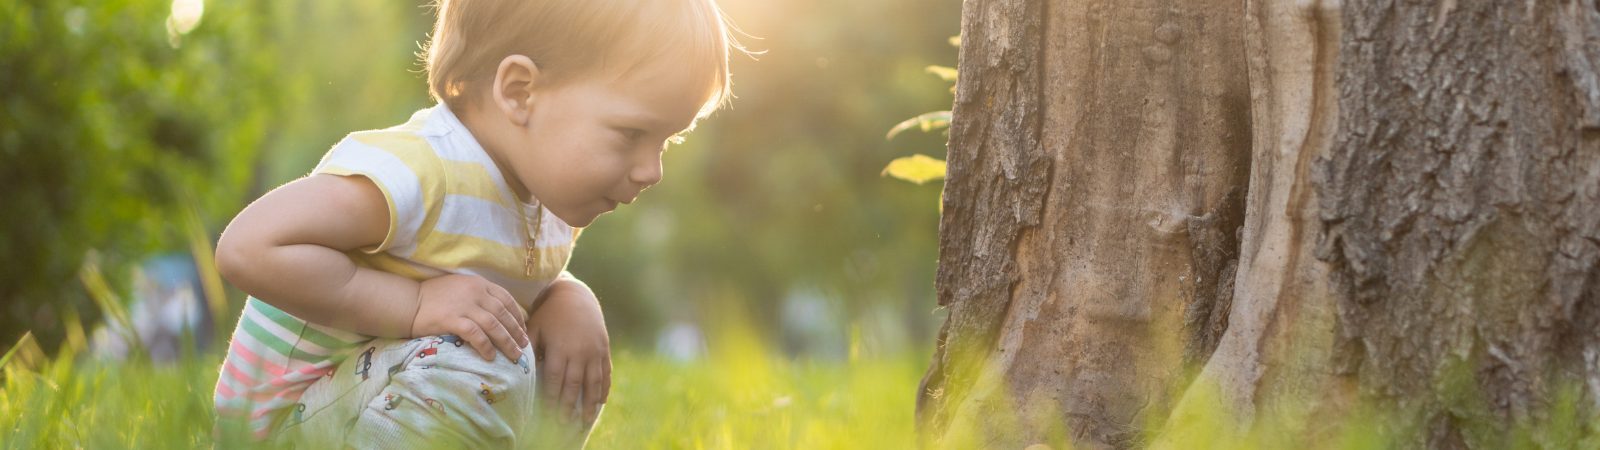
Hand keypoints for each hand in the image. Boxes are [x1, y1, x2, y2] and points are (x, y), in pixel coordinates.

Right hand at [411, 274, 529, 360]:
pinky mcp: (453, 319)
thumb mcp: (461, 289)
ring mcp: (464, 305)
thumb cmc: (434, 297)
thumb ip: (479, 296)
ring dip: (507, 342)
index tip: (523, 330)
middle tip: (524, 346)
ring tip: (514, 356)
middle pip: (503, 314)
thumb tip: (498, 314)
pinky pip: (476, 335)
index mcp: (479, 283)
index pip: (506, 299)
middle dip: (516, 332)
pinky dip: (486, 346)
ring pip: (494, 325)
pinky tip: (490, 357)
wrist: (409, 302)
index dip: (518, 316)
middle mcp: (476, 292)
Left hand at [527, 280, 610, 427]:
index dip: (553, 397)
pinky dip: (604, 388)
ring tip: (586, 419)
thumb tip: (516, 368)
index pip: (556, 378)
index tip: (549, 412)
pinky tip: (601, 402)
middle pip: (574, 384)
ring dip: (590, 403)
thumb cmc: (549, 313)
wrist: (575, 295)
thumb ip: (527, 348)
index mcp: (560, 347)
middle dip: (569, 405)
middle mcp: (579, 351)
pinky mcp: (604, 349)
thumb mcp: (535, 327)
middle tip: (565, 422)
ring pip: (593, 382)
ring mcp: (594, 350)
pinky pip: (606, 372)